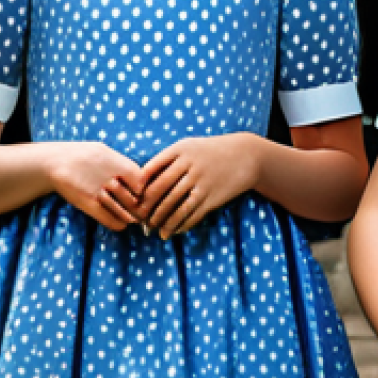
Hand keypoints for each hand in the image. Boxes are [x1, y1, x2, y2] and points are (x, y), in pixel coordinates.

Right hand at [46, 142, 144, 230]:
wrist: (54, 160)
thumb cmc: (81, 154)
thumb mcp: (103, 151)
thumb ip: (120, 162)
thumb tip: (137, 176)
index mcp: (114, 161)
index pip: (140, 179)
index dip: (144, 189)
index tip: (142, 193)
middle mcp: (108, 176)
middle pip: (132, 197)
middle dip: (139, 207)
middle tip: (143, 212)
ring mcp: (97, 190)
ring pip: (122, 209)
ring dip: (130, 217)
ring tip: (136, 220)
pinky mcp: (87, 202)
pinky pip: (106, 217)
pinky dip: (117, 223)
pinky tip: (122, 224)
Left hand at [137, 134, 258, 238]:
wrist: (245, 155)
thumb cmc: (210, 151)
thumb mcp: (188, 146)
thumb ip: (167, 160)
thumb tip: (142, 180)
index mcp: (179, 150)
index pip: (150, 171)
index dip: (139, 188)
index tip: (133, 200)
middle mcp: (189, 165)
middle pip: (159, 190)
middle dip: (146, 208)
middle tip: (139, 220)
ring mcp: (201, 182)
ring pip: (174, 206)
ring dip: (161, 221)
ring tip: (154, 230)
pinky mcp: (212, 197)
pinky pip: (191, 215)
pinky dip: (179, 225)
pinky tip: (173, 231)